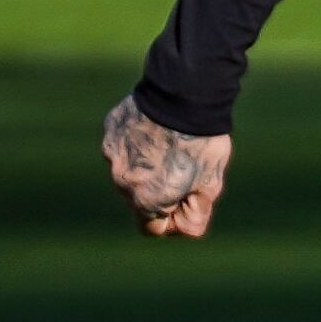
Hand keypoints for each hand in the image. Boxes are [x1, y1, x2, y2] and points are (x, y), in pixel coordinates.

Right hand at [103, 96, 231, 239]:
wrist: (185, 93)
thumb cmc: (202, 142)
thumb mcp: (210, 184)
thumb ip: (195, 215)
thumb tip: (181, 226)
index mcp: (145, 201)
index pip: (152, 228)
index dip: (172, 217)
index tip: (186, 197)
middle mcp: (121, 182)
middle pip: (139, 198)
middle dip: (158, 189)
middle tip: (182, 164)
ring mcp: (112, 154)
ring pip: (129, 169)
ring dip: (146, 164)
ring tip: (169, 142)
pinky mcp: (110, 131)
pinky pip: (123, 144)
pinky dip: (137, 141)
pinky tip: (155, 126)